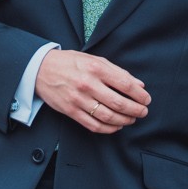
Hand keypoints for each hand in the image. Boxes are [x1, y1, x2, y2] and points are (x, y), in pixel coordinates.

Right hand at [34, 50, 149, 133]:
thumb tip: (138, 85)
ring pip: (108, 117)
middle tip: (143, 112)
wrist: (40, 69)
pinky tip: (116, 126)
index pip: (125, 84)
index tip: (146, 99)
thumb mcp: (94, 59)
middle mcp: (88, 84)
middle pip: (119, 103)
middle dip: (136, 110)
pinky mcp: (71, 111)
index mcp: (96, 68)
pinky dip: (108, 129)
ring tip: (131, 119)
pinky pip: (94, 125)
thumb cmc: (70, 63)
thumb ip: (117, 71)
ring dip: (124, 120)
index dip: (140, 95)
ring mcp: (79, 99)